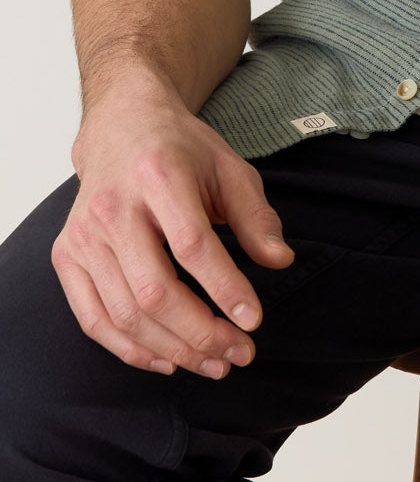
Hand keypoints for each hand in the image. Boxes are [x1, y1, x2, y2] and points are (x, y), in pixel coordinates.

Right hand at [52, 93, 294, 379]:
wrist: (121, 127)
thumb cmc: (181, 150)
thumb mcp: (229, 167)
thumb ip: (255, 215)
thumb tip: (280, 261)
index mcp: (159, 174)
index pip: (191, 245)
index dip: (224, 288)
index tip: (253, 320)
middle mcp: (114, 206)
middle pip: (154, 290)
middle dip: (201, 333)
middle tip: (239, 353)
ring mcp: (84, 234)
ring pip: (125, 314)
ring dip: (173, 350)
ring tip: (214, 363)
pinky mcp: (67, 255)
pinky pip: (94, 320)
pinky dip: (131, 350)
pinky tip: (168, 360)